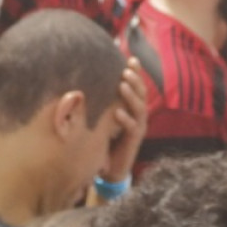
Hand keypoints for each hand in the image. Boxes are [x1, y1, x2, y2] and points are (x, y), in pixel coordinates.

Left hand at [99, 59, 148, 183]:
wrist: (110, 167)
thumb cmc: (105, 138)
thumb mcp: (103, 116)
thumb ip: (101, 101)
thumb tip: (84, 81)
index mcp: (133, 106)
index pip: (137, 85)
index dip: (136, 72)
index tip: (131, 59)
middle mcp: (138, 114)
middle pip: (142, 93)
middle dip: (135, 80)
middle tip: (126, 70)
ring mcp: (138, 127)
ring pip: (139, 108)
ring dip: (131, 96)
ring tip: (122, 85)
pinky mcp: (134, 140)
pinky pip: (133, 127)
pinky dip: (125, 119)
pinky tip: (117, 112)